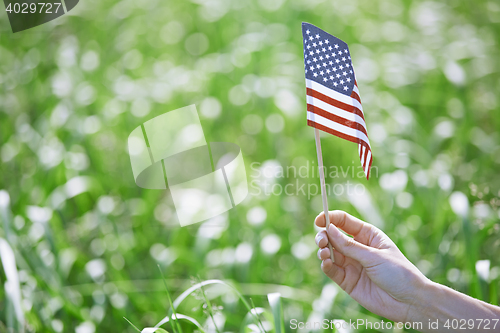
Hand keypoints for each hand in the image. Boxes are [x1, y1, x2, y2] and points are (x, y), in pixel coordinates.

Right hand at [315, 210, 429, 322]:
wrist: (409, 302)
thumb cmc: (399, 273)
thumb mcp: (374, 256)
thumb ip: (349, 245)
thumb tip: (329, 229)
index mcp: (367, 235)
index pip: (344, 222)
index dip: (330, 218)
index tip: (318, 220)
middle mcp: (357, 248)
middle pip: (333, 236)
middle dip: (324, 236)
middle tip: (321, 241)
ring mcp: (351, 264)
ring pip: (330, 253)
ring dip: (323, 251)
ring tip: (325, 253)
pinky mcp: (347, 281)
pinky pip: (332, 270)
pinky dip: (326, 265)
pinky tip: (326, 263)